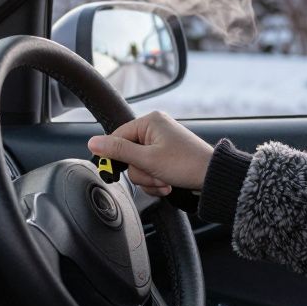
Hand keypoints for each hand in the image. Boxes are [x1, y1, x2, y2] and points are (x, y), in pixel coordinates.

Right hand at [88, 111, 213, 195]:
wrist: (213, 178)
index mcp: (150, 121)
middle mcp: (155, 129)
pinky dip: (156, 181)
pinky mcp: (166, 157)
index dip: (114, 156)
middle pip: (128, 154)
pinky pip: (149, 170)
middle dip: (141, 171)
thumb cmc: (186, 164)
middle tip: (155, 175)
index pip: (117, 136)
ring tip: (164, 181)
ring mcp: (161, 144)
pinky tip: (167, 184)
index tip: (110, 171)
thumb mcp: (147, 159)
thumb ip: (118, 150)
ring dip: (149, 179)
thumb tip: (93, 142)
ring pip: (138, 166)